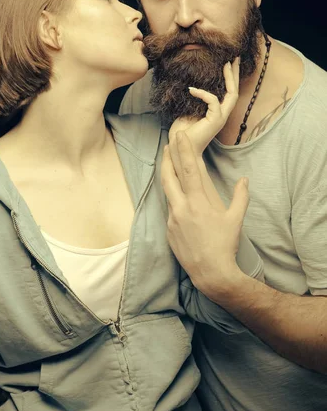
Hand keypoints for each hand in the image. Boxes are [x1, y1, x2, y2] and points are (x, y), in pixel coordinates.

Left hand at [161, 129, 248, 292]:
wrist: (211, 273)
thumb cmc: (225, 245)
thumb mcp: (236, 219)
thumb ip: (241, 197)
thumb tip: (244, 180)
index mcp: (197, 202)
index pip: (187, 170)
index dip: (182, 151)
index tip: (179, 137)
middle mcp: (181, 208)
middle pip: (168, 177)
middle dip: (166, 159)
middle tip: (167, 145)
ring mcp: (172, 220)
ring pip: (167, 193)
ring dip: (168, 178)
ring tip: (169, 167)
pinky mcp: (168, 231)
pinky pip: (170, 211)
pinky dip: (174, 202)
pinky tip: (179, 201)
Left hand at [168, 58, 238, 155]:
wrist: (180, 147)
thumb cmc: (182, 132)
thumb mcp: (187, 111)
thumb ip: (194, 101)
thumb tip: (192, 87)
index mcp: (216, 112)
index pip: (228, 92)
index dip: (229, 78)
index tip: (227, 63)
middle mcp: (222, 114)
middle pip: (235, 91)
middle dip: (235, 74)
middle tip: (235, 57)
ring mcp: (220, 117)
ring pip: (231, 94)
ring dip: (230, 78)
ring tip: (226, 64)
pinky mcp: (214, 120)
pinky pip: (213, 101)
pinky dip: (203, 93)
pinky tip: (191, 89)